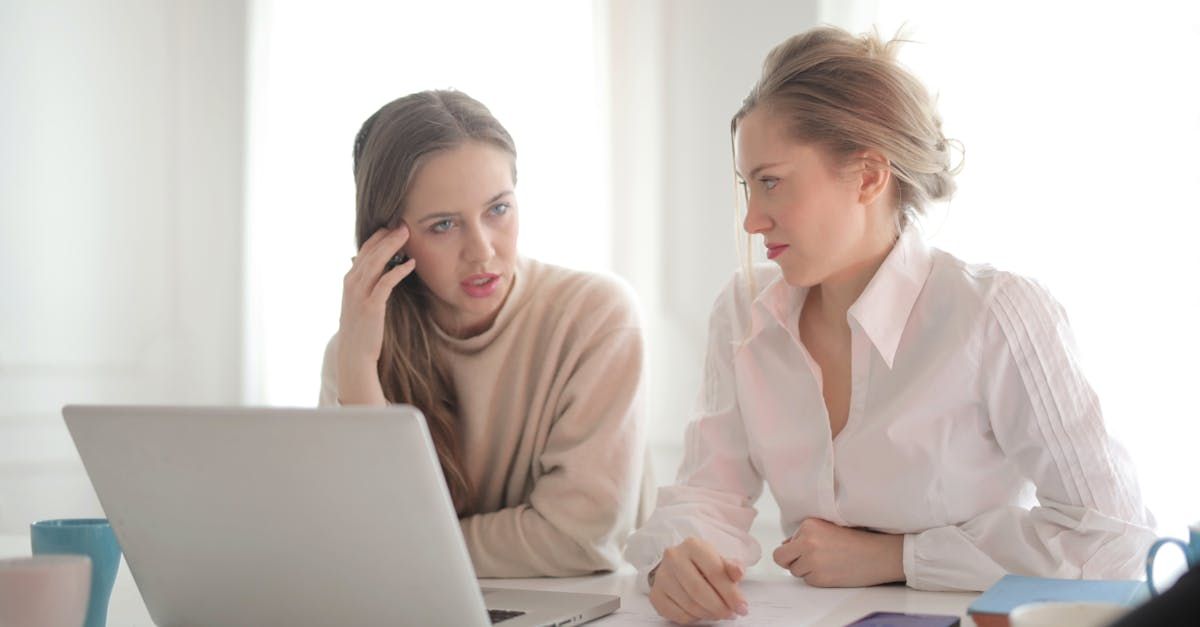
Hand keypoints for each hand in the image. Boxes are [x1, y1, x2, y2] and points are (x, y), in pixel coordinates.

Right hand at [336, 225, 416, 404]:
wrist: (354, 354)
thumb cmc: (361, 328)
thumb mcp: (359, 301)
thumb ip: (367, 284)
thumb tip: (380, 269)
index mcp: (349, 280)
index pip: (364, 250)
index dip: (379, 236)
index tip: (394, 225)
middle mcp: (352, 283)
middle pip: (370, 251)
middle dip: (387, 236)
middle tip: (403, 224)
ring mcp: (360, 294)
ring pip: (376, 262)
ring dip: (392, 246)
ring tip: (407, 234)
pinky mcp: (371, 306)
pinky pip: (386, 283)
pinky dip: (398, 271)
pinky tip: (411, 264)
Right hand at [649, 537, 748, 623]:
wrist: (682, 564)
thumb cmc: (705, 564)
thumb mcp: (721, 561)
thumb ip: (732, 567)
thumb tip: (738, 572)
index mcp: (692, 545)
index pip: (714, 572)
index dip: (731, 593)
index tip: (742, 607)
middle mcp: (673, 557)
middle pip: (699, 590)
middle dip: (719, 607)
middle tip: (731, 614)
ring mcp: (661, 576)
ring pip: (688, 605)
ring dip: (708, 614)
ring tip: (718, 613)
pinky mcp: (656, 594)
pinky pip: (677, 615)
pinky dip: (693, 618)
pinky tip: (701, 612)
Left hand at [772, 518, 904, 587]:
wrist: (878, 554)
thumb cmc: (857, 539)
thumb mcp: (829, 527)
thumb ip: (805, 535)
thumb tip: (785, 545)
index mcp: (809, 525)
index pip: (785, 543)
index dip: (794, 549)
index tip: (808, 549)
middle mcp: (807, 541)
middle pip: (781, 558)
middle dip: (791, 561)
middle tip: (807, 561)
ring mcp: (812, 560)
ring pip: (795, 571)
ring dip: (807, 570)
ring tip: (827, 563)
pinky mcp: (819, 577)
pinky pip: (808, 581)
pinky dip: (817, 579)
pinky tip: (832, 570)